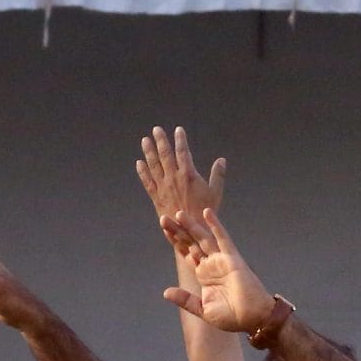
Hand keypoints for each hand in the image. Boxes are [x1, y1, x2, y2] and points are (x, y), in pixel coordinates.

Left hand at [135, 125, 224, 240]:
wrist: (190, 231)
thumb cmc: (205, 213)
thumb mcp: (215, 193)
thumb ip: (218, 175)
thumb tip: (221, 160)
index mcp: (188, 175)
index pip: (183, 152)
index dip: (180, 140)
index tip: (178, 129)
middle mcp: (173, 179)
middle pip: (165, 155)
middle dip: (161, 141)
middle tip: (156, 129)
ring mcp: (163, 188)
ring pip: (154, 166)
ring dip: (149, 152)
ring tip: (145, 140)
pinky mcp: (156, 198)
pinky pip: (147, 182)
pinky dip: (143, 172)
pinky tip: (139, 163)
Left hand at [160, 207, 276, 335]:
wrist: (250, 319)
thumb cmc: (231, 317)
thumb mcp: (203, 309)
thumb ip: (185, 300)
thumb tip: (166, 292)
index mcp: (204, 275)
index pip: (187, 253)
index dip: (176, 241)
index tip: (165, 229)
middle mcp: (211, 264)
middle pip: (191, 243)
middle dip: (178, 231)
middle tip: (164, 218)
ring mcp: (221, 260)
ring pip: (203, 238)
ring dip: (191, 226)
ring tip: (178, 213)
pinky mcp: (232, 258)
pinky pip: (222, 238)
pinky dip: (215, 225)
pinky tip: (206, 212)